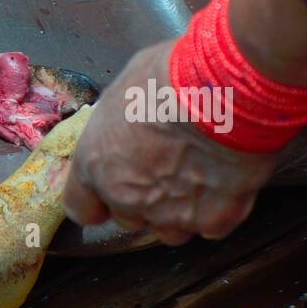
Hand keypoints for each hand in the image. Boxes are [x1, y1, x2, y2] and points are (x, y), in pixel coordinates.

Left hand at [63, 41, 275, 244]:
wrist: (222, 91)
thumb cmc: (170, 77)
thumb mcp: (125, 89)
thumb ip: (120, 123)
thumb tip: (128, 121)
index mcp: (95, 162)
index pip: (80, 206)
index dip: (97, 201)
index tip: (109, 193)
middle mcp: (126, 196)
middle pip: (128, 217)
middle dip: (143, 200)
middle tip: (167, 168)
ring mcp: (169, 214)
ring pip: (171, 230)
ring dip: (180, 210)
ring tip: (200, 174)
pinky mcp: (212, 220)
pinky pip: (210, 226)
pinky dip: (218, 209)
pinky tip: (226, 180)